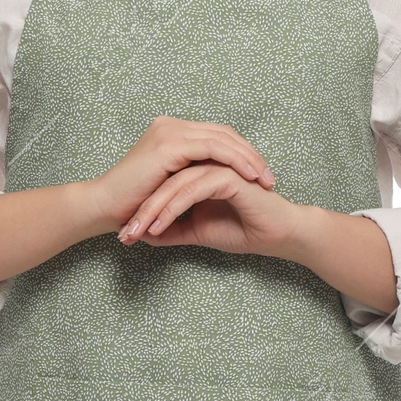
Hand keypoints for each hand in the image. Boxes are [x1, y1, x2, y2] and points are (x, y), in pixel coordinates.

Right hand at [84, 117, 275, 231]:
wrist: (103, 207)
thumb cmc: (131, 205)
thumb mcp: (169, 187)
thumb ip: (190, 179)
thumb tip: (218, 188)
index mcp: (172, 133)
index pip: (217, 136)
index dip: (242, 154)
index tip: (260, 176)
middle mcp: (172, 126)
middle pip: (224, 133)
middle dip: (251, 155)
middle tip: (271, 177)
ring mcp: (170, 132)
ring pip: (223, 139)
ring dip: (248, 159)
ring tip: (265, 179)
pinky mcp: (170, 145)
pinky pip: (213, 149)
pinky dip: (235, 161)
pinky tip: (248, 177)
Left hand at [117, 160, 302, 257]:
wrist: (275, 237)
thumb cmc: (243, 231)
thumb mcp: (197, 232)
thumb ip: (172, 229)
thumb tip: (144, 233)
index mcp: (200, 171)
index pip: (163, 184)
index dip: (143, 209)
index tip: (127, 234)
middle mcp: (207, 163)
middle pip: (165, 181)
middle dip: (141, 209)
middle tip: (125, 235)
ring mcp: (218, 166)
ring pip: (175, 184)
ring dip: (153, 209)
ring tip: (137, 232)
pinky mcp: (228, 175)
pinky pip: (191, 189)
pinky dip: (173, 208)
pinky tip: (159, 226)